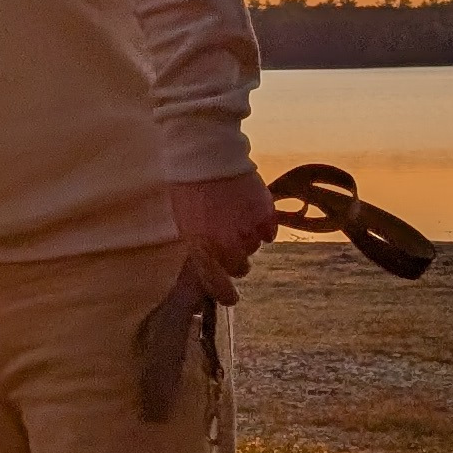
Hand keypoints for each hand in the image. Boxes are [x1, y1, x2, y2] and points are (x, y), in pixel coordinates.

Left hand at [170, 171, 278, 294]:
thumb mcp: (183, 222)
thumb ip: (195, 247)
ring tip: (234, 217)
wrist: (204, 153)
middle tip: (229, 245)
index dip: (223, 293)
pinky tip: (250, 213)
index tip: (230, 298)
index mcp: (202, 246)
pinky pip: (269, 232)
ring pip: (254, 247)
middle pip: (240, 267)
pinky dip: (263, 227)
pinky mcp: (266, 212)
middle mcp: (228, 243)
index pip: (215, 282)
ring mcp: (249, 228)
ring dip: (247, 239)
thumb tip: (205, 267)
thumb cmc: (187, 187)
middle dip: (235, 260)